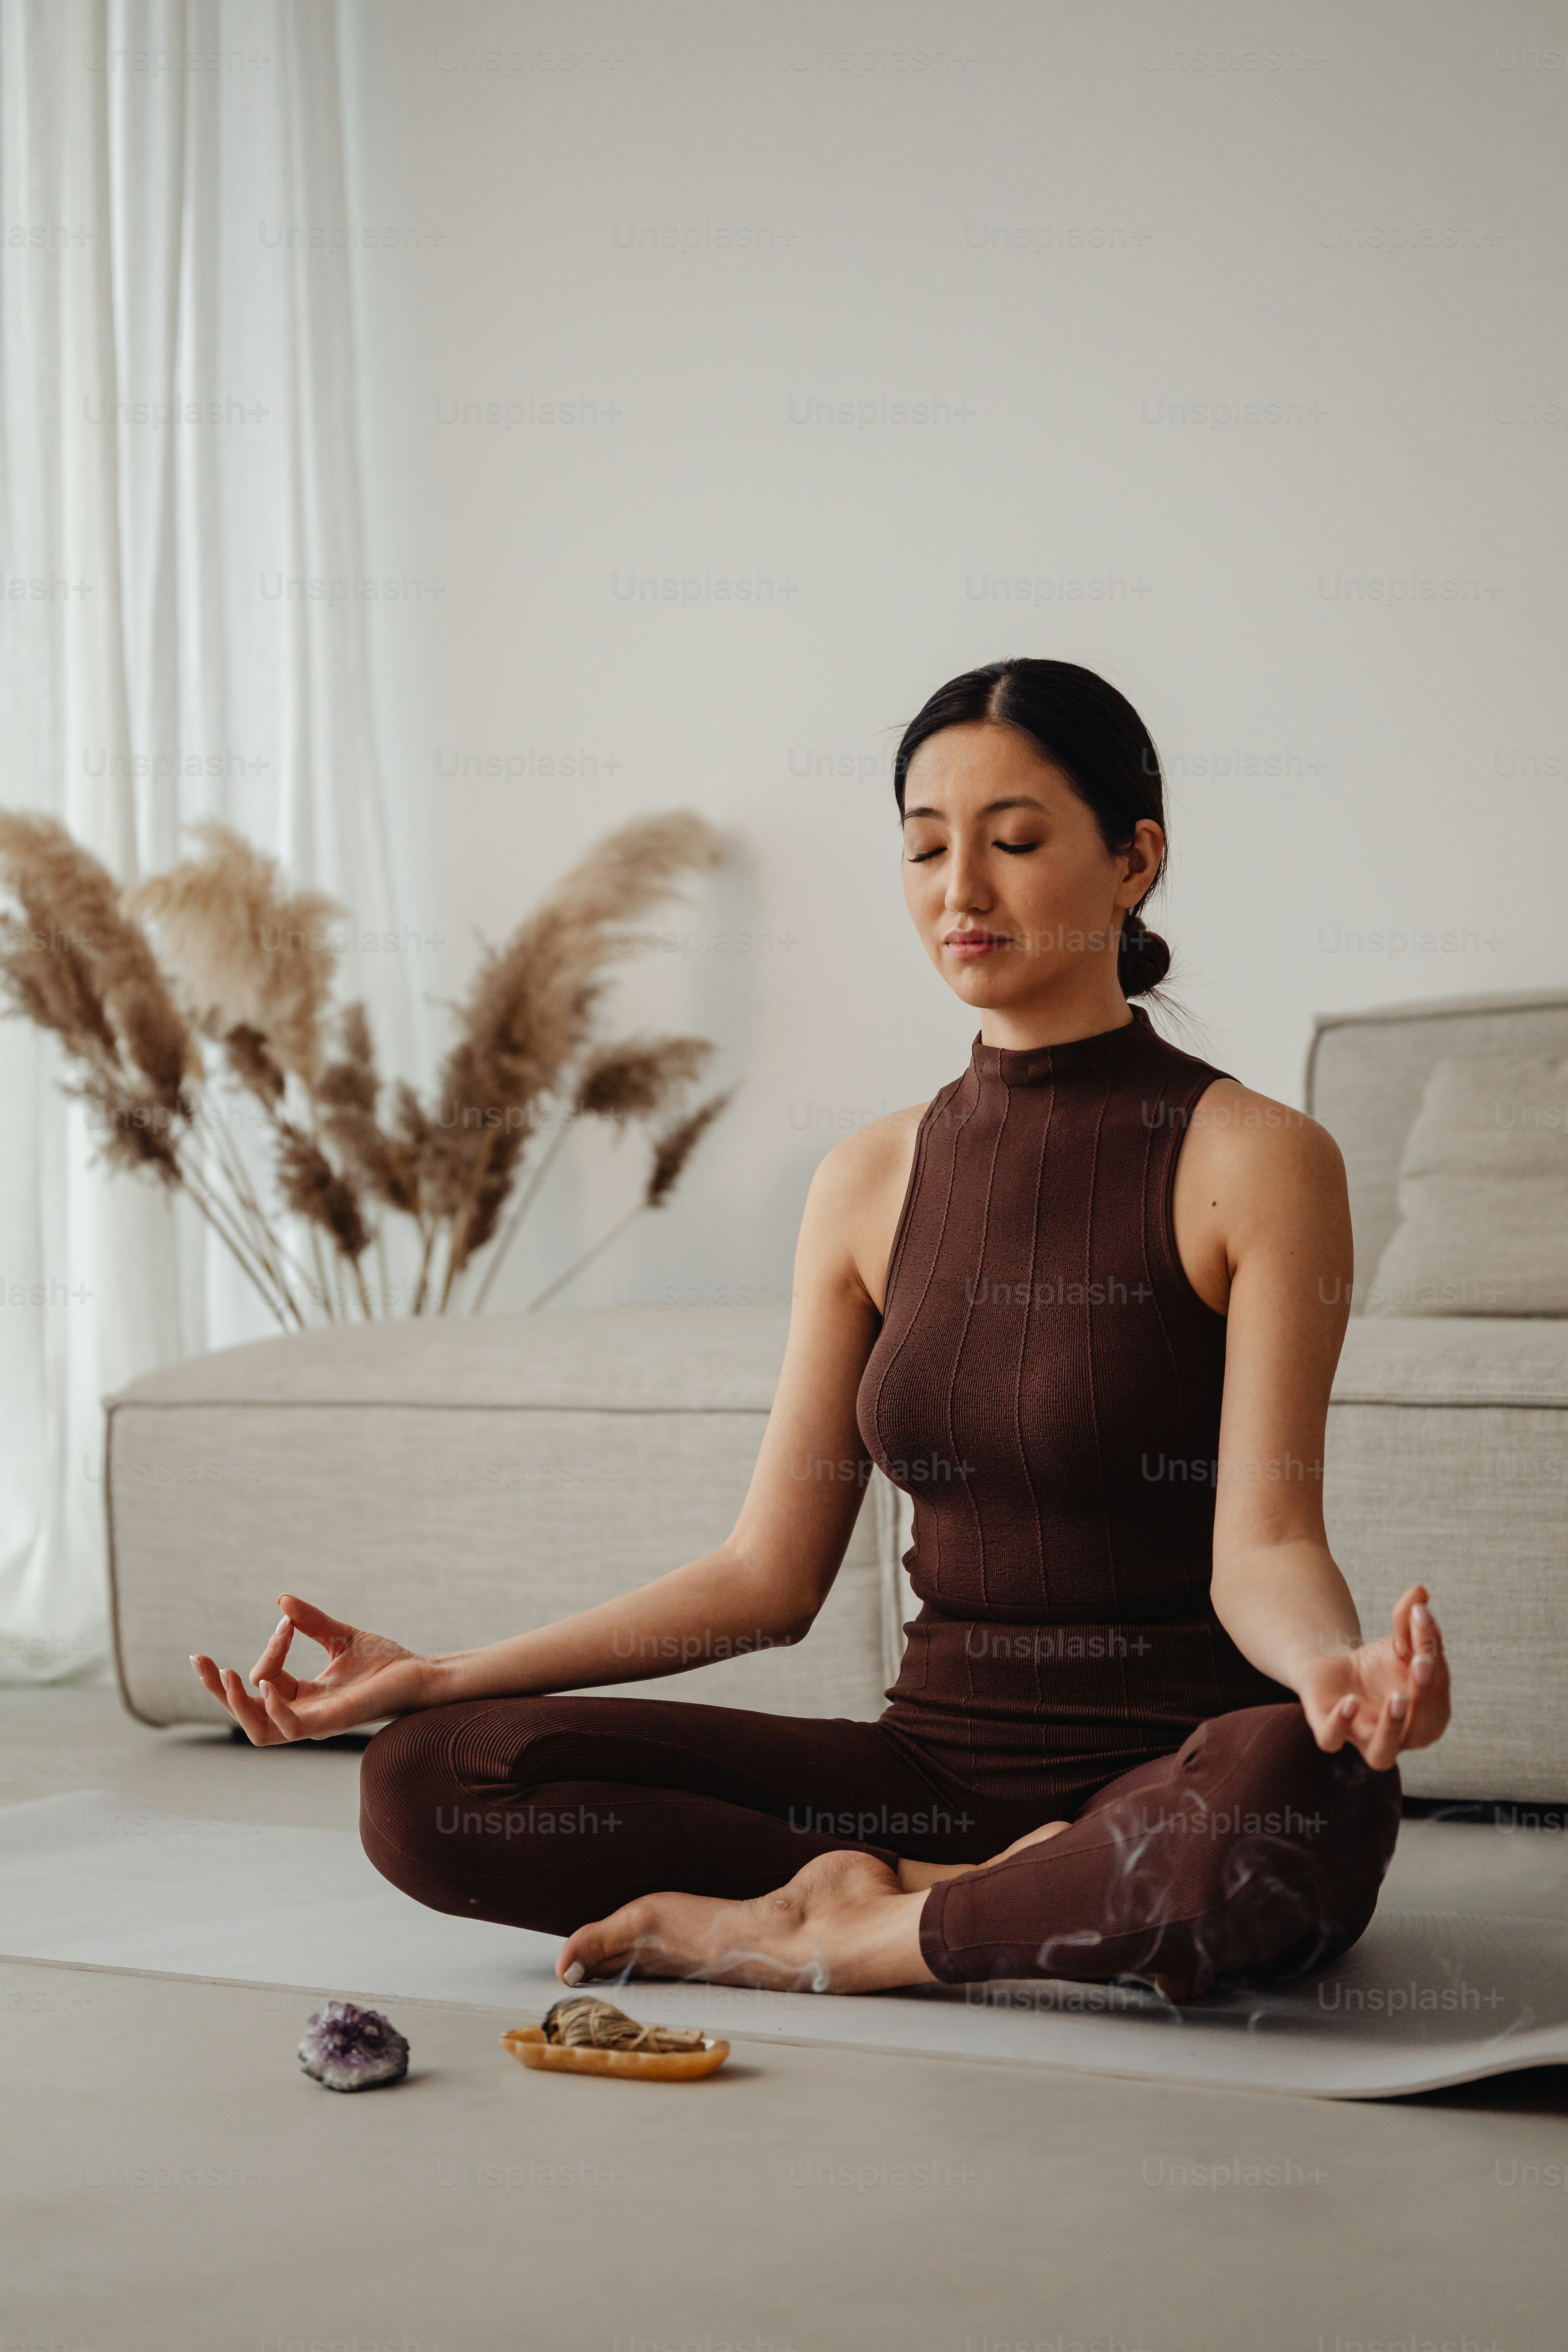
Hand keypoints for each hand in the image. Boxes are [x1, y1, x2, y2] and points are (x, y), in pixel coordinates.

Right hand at [189, 1594, 431, 1744]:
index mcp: (303, 1697)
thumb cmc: (386, 1662)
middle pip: (247, 1714)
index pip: (266, 1679)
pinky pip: (290, 1728)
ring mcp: (316, 1723)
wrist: (422, 1675)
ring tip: (229, 1675)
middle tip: (200, 1662)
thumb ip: (312, 1623)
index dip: (270, 1649)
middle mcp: (304, 1715)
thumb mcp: (342, 1636)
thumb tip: (282, 1601)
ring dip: (237, 1704)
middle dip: (220, 1690)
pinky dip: (274, 1708)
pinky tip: (266, 1686)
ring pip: (259, 1730)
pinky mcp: (332, 1723)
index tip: (287, 1622)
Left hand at [1296, 1583, 1449, 1770]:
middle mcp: (1402, 1736)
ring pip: (1382, 1754)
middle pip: (1421, 1729)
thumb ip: (1409, 1622)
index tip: (1424, 1620)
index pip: (1438, 1691)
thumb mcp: (1398, 1641)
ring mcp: (1364, 1738)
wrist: (1335, 1669)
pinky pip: (1332, 1741)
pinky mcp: (1330, 1732)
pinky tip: (1349, 1702)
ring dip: (1392, 1728)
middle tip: (1420, 1665)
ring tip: (1398, 1699)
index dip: (1436, 1658)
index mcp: (1429, 1714)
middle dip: (1424, 1699)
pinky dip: (1340, 1724)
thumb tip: (1420, 1590)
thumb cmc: (1379, 1664)